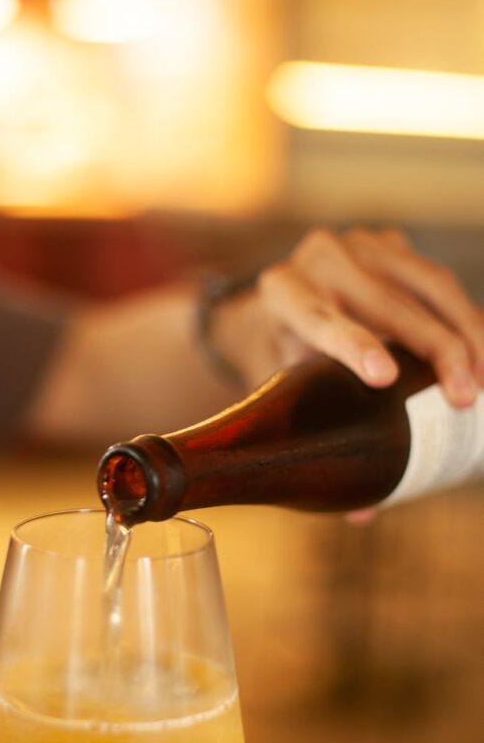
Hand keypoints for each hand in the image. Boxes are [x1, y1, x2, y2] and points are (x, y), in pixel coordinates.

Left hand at [217, 227, 483, 407]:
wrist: (279, 307)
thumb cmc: (282, 355)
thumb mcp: (281, 380)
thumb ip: (310, 417)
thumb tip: (356, 497)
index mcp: (282, 290)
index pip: (319, 319)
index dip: (354, 346)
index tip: (385, 378)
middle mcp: (320, 258)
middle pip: (387, 304)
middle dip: (436, 350)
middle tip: (466, 398)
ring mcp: (361, 245)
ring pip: (427, 284)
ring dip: (466, 332)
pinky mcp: (393, 245)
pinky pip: (438, 281)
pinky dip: (466, 317)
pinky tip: (482, 353)